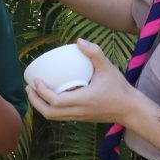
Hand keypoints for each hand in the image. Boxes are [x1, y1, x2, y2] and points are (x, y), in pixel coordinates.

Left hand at [26, 39, 140, 123]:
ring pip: (53, 117)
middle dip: (35, 101)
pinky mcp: (81, 118)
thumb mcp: (108, 68)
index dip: (41, 92)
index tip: (35, 80)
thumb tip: (79, 41)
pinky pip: (60, 117)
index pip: (55, 101)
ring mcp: (79, 117)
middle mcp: (78, 112)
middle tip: (29, 87)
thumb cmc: (120, 89)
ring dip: (40, 106)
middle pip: (49, 113)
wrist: (131, 110)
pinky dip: (50, 109)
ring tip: (34, 92)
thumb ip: (95, 53)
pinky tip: (49, 97)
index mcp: (83, 101)